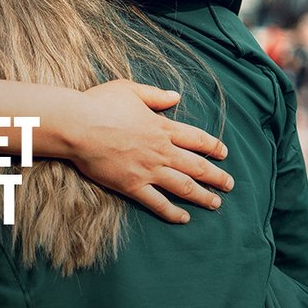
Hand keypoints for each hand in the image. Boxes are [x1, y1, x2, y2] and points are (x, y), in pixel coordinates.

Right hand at [59, 80, 232, 223]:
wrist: (77, 126)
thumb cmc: (99, 104)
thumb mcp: (129, 90)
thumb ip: (155, 95)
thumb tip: (176, 96)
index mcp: (162, 127)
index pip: (197, 139)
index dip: (214, 147)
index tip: (224, 154)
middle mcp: (161, 150)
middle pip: (197, 166)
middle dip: (217, 176)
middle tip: (229, 185)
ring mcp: (148, 170)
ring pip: (184, 186)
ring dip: (203, 196)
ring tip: (216, 203)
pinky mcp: (132, 185)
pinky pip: (158, 202)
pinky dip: (173, 212)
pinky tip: (184, 218)